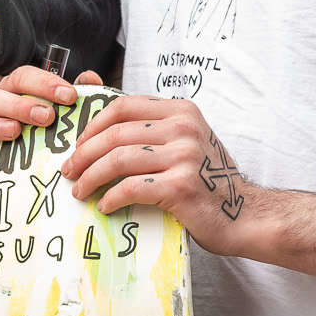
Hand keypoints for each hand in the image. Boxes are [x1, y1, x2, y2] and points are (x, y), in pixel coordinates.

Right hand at [0, 65, 100, 144]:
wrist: (20, 175)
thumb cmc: (42, 141)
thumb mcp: (61, 119)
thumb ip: (76, 98)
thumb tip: (90, 78)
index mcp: (16, 91)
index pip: (24, 76)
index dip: (46, 83)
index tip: (69, 96)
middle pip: (1, 88)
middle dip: (23, 101)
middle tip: (48, 117)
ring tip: (17, 130)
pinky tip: (2, 138)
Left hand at [59, 94, 260, 252]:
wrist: (246, 215)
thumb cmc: (208, 180)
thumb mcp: (183, 140)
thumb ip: (149, 126)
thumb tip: (93, 100)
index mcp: (181, 111)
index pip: (122, 107)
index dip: (92, 125)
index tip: (78, 144)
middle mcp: (183, 128)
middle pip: (115, 134)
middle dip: (84, 154)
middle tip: (70, 171)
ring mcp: (184, 156)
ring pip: (118, 159)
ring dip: (91, 177)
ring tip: (80, 190)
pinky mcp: (181, 186)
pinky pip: (132, 188)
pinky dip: (111, 197)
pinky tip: (105, 205)